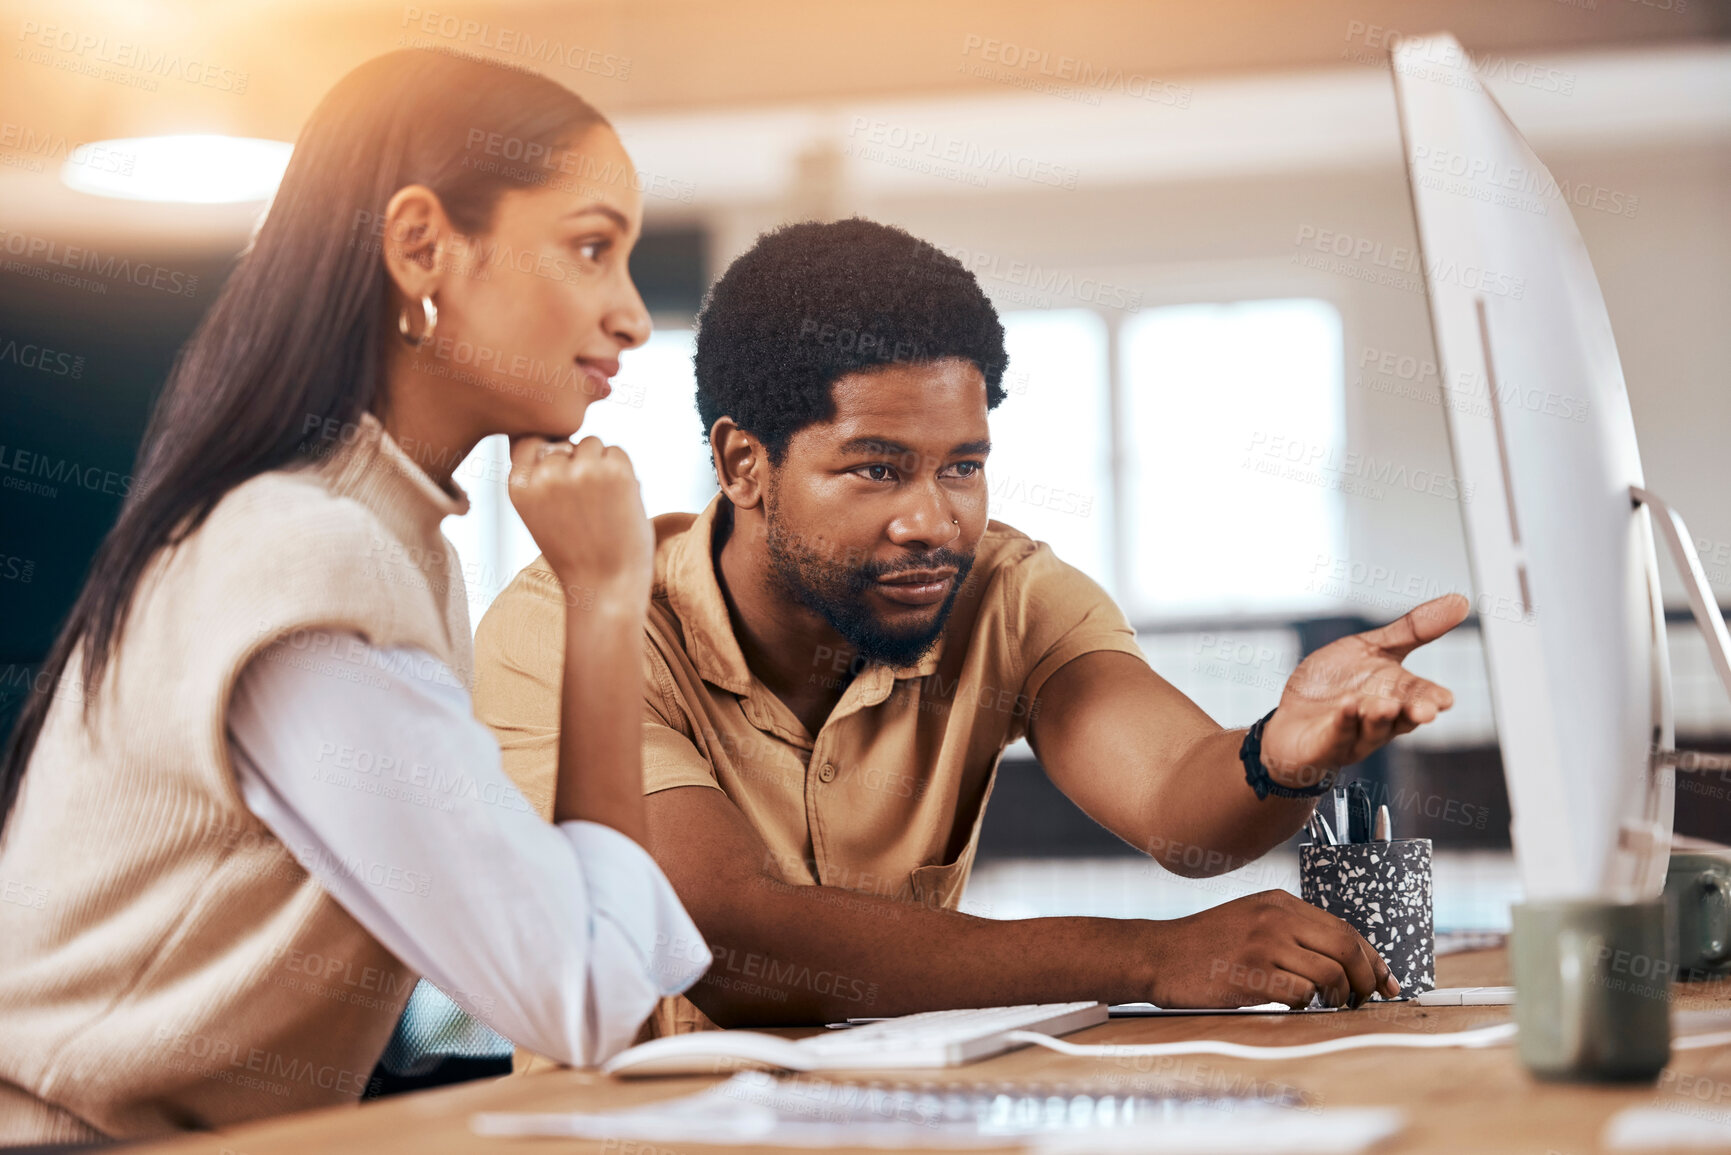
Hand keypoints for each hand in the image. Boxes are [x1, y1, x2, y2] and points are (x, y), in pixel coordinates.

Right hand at [508, 435, 652, 605]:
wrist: (605, 588)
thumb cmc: (575, 554)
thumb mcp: (538, 515)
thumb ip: (539, 479)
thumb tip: (558, 440)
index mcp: (519, 485)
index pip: (529, 441)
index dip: (548, 455)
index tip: (561, 480)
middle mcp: (545, 474)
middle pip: (564, 442)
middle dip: (577, 463)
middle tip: (586, 503)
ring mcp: (581, 470)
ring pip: (592, 444)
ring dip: (601, 465)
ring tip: (602, 505)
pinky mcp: (614, 471)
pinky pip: (617, 452)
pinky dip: (622, 472)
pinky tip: (619, 503)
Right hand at [1145, 890, 1398, 1007]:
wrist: (1158, 953)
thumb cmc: (1205, 944)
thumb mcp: (1250, 919)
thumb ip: (1290, 929)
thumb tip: (1342, 958)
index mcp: (1280, 902)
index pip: (1345, 928)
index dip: (1374, 958)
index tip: (1387, 980)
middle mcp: (1276, 918)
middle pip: (1347, 947)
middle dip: (1368, 980)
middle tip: (1365, 1000)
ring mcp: (1263, 944)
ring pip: (1331, 973)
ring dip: (1340, 996)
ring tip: (1329, 1004)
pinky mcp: (1251, 974)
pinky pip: (1301, 993)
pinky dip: (1308, 1005)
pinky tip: (1295, 1005)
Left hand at [1260, 593, 1468, 787]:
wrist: (1290, 718)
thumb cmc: (1335, 684)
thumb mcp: (1371, 647)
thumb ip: (1413, 630)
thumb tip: (1461, 601)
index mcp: (1396, 693)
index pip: (1421, 695)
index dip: (1433, 698)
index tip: (1445, 699)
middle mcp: (1381, 717)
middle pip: (1403, 716)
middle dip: (1414, 713)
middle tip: (1425, 711)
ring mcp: (1355, 733)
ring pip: (1373, 728)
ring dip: (1379, 717)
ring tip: (1385, 705)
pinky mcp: (1326, 743)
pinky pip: (1337, 733)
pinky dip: (1343, 721)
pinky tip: (1346, 706)